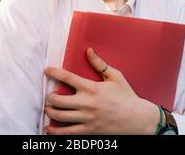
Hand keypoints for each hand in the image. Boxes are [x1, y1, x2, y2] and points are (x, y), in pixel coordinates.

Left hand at [43, 47, 161, 134]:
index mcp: (92, 88)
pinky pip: (67, 133)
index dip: (54, 73)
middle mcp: (87, 103)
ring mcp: (87, 118)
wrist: (138, 119)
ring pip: (59, 116)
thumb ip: (99, 64)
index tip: (47, 70)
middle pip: (57, 100)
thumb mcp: (115, 76)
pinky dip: (55, 131)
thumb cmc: (127, 96)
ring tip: (49, 109)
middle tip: (50, 95)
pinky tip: (48, 128)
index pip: (67, 77)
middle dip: (49, 97)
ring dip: (49, 112)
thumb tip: (88, 50)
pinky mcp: (89, 131)